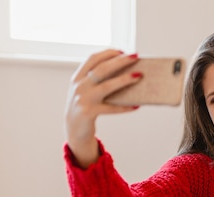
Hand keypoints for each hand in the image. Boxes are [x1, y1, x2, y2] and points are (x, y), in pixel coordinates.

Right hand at [64, 49, 142, 167]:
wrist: (73, 129)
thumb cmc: (86, 106)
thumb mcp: (87, 90)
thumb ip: (99, 80)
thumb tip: (127, 72)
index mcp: (78, 77)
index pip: (93, 58)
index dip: (108, 53)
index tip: (123, 51)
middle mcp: (79, 86)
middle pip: (101, 69)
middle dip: (120, 61)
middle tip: (136, 56)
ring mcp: (83, 99)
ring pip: (107, 86)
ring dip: (124, 79)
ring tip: (139, 76)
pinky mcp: (89, 112)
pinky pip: (111, 108)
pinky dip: (125, 107)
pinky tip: (137, 105)